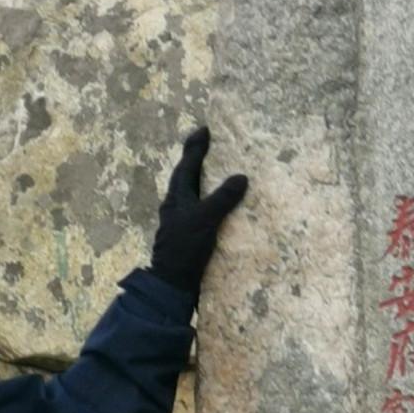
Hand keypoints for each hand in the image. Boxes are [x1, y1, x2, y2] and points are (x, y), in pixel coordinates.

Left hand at [147, 128, 249, 298]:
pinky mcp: (186, 234)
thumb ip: (223, 198)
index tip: (204, 129)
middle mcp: (176, 205)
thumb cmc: (186, 247)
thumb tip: (241, 176)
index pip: (187, 166)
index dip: (195, 148)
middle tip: (208, 144)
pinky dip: (205, 199)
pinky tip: (214, 204)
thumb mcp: (206, 219)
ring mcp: (179, 221)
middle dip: (195, 159)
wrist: (172, 282)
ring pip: (189, 192)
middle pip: (185, 176)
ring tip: (214, 170)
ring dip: (200, 179)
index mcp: (177, 197)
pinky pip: (197, 208)